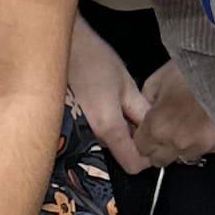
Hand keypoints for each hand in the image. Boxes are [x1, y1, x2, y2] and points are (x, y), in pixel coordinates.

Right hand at [68, 15, 154, 176]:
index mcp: (108, 128)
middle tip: (132, 114)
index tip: (150, 137)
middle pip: (118, 156)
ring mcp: (74, 136)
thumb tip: (155, 130)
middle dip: (130, 140)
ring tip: (114, 106)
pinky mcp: (65, 130)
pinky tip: (100, 107)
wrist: (59, 48)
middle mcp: (89, 138)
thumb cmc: (93, 59)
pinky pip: (89, 138)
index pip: (134, 165)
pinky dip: (99, 128)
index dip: (147, 154)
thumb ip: (141, 112)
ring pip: (104, 147)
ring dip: (114, 133)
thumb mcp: (127, 84)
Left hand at [132, 64, 214, 167]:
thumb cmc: (198, 69)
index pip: (140, 149)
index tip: (148, 130)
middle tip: (168, 127)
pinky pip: (206, 150)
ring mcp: (200, 146)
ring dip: (183, 144)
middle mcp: (177, 142)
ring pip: (184, 157)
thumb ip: (147, 101)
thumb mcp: (160, 78)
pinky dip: (205, 140)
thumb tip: (146, 111)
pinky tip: (207, 122)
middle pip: (160, 160)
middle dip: (160, 147)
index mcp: (157, 126)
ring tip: (190, 121)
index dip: (143, 138)